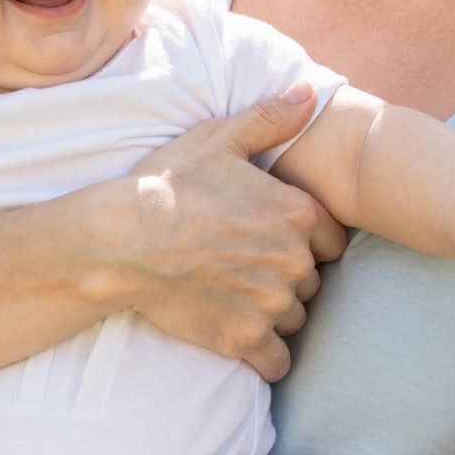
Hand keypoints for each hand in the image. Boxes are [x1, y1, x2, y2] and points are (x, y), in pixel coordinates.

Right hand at [118, 86, 347, 381]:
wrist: (121, 240)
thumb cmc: (167, 184)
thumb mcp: (218, 139)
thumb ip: (270, 118)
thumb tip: (311, 94)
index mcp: (297, 214)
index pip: (332, 242)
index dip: (305, 242)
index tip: (274, 240)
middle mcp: (293, 262)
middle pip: (311, 282)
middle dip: (287, 277)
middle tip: (247, 268)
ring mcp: (271, 304)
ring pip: (295, 319)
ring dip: (274, 313)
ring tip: (236, 296)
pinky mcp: (244, 339)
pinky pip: (277, 361)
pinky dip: (264, 354)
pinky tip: (241, 335)